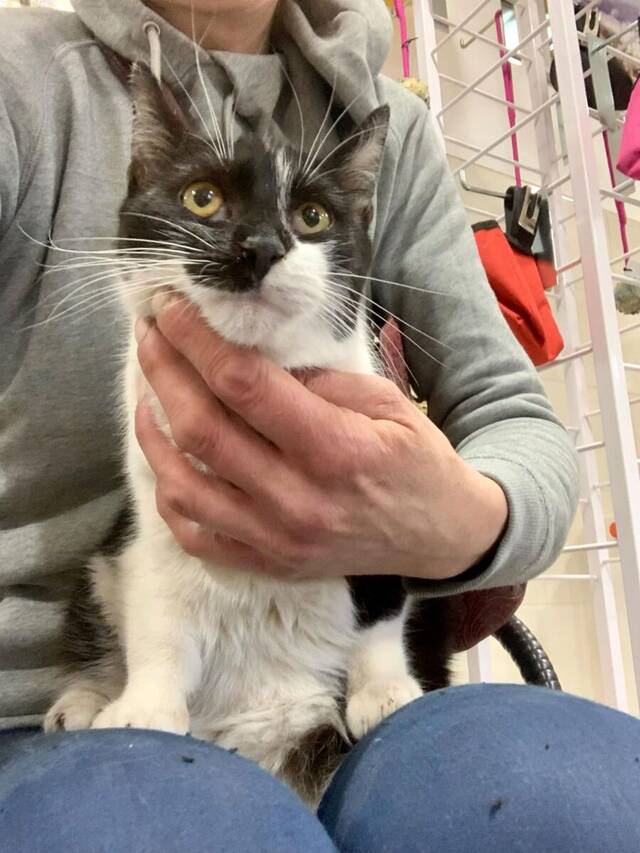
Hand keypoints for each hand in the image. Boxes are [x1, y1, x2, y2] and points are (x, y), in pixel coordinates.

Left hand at [135, 297, 507, 580]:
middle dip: (164, 372)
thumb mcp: (386, 401)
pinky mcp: (267, 563)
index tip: (173, 310)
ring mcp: (276, 540)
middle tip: (150, 335)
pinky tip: (166, 456)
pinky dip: (168, 492)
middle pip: (203, 430)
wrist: (440, 535)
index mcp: (335, 450)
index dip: (198, 341)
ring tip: (147, 391)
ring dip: (152, 432)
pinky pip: (194, 534)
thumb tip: (252, 361)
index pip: (244, 385)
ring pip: (183, 486)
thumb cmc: (418, 460)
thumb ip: (318, 381)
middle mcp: (297, 500)